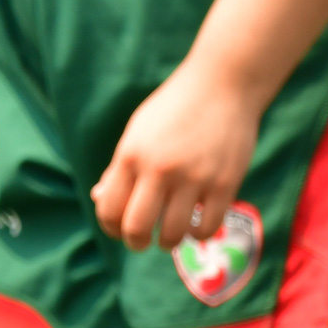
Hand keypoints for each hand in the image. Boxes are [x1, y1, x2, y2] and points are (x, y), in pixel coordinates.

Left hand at [92, 60, 263, 250]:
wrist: (225, 84)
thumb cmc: (177, 108)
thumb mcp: (139, 131)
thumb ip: (121, 167)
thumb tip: (101, 199)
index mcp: (132, 155)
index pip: (109, 210)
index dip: (111, 228)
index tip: (120, 230)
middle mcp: (160, 168)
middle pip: (137, 229)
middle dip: (136, 243)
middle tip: (143, 242)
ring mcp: (195, 177)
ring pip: (173, 235)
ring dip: (168, 242)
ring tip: (172, 234)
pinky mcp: (225, 183)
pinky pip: (207, 228)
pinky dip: (198, 234)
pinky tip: (197, 224)